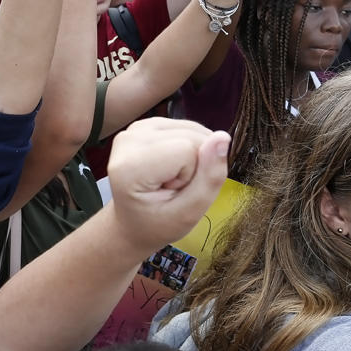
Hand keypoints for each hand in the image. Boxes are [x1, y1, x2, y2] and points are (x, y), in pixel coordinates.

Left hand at [107, 117, 231, 251]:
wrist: (132, 223)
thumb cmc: (158, 225)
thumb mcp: (189, 214)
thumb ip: (210, 178)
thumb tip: (222, 137)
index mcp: (131, 166)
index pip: (188, 149)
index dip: (192, 174)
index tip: (173, 192)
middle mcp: (128, 139)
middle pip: (191, 135)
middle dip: (194, 163)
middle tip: (172, 188)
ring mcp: (133, 129)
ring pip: (191, 129)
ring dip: (192, 156)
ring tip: (170, 179)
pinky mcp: (143, 125)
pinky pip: (184, 127)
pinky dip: (187, 147)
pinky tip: (170, 167)